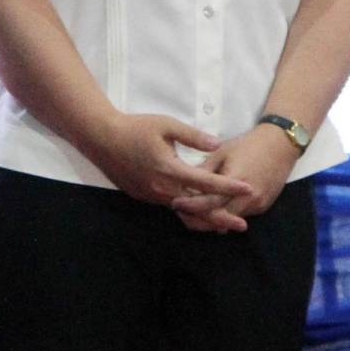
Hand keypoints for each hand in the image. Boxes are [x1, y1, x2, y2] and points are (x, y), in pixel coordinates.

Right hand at [85, 112, 252, 213]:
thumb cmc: (134, 128)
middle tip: (242, 225)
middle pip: (197, 207)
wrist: (101, 138)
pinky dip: (185, 210)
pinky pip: (168, 205)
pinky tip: (194, 210)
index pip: (206, 182)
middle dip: (220, 217)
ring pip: (183, 210)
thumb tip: (217, 144)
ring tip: (222, 223)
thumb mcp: (166, 125)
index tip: (248, 188)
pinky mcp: (143, 195)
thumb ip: (193, 136)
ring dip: (203, 217)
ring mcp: (152, 194)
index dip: (229, 186)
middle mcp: (162, 187)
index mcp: (170, 169)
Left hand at [171, 125, 298, 232]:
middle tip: (181, 213)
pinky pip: (240, 215)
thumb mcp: (221, 153)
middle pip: (219, 218)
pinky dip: (226, 214)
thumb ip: (205, 170)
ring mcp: (257, 205)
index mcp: (235, 182)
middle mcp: (248, 199)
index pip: (209, 202)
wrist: (280, 146)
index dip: (191, 205)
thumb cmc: (247, 145)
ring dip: (212, 219)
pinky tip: (213, 209)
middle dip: (199, 218)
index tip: (175, 203)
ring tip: (192, 212)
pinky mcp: (263, 207)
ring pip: (229, 219)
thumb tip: (185, 181)